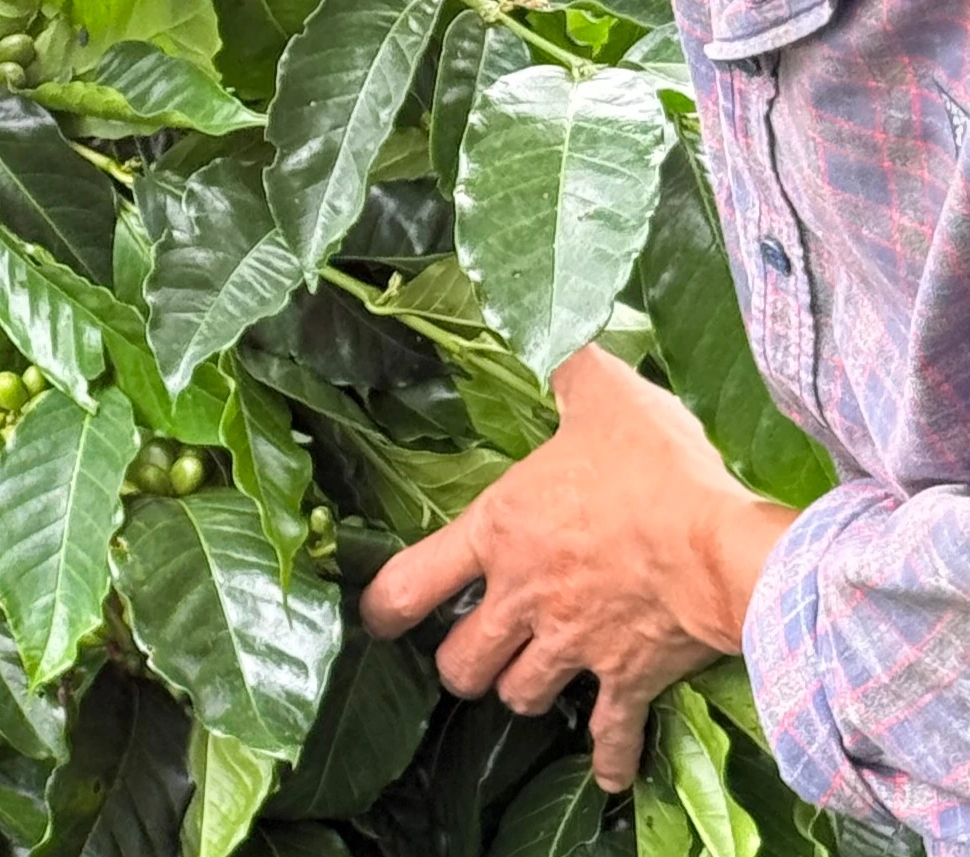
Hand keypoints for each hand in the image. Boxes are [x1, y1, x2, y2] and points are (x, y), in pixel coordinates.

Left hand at [359, 346, 797, 791]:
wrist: (725, 549)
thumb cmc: (656, 471)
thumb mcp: (603, 396)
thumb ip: (567, 368)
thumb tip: (552, 332)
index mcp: (499, 534)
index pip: (410, 582)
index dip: (384, 607)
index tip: (379, 618)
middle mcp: (523, 599)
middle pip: (460, 662)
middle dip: (460, 663)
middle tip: (469, 652)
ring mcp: (573, 646)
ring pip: (520, 696)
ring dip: (522, 693)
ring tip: (531, 683)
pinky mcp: (628, 677)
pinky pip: (610, 733)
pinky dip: (609, 757)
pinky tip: (608, 772)